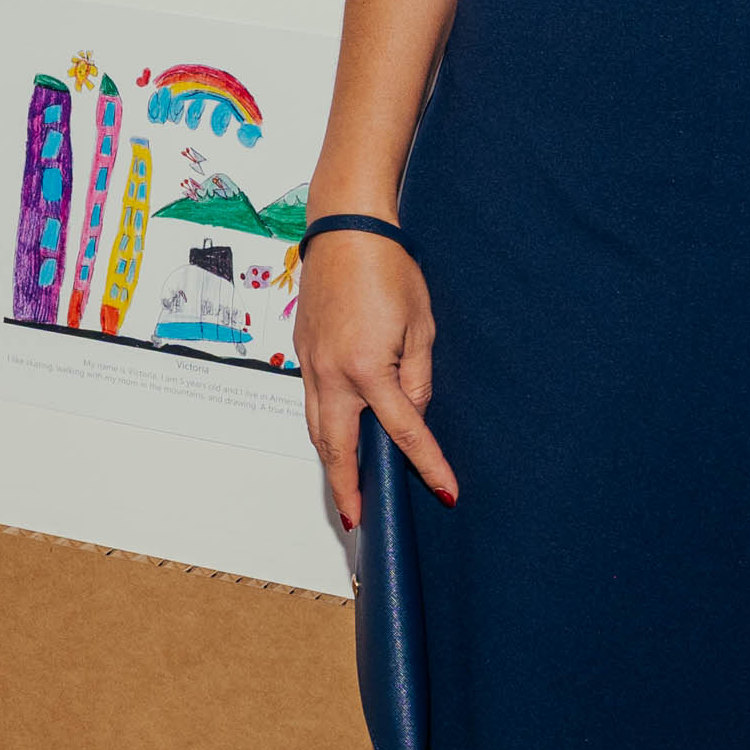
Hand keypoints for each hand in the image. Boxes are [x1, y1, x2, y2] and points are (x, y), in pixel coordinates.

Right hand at [295, 225, 453, 532]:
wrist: (346, 230)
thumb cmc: (387, 268)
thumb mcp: (421, 325)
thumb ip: (417, 377)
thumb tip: (410, 411)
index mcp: (367, 368)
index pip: (403, 432)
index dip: (428, 465)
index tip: (445, 491)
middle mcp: (331, 373)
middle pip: (335, 447)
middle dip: (345, 487)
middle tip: (356, 520)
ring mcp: (311, 363)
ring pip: (315, 427)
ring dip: (330, 462)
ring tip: (343, 491)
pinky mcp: (304, 351)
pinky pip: (311, 401)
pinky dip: (322, 427)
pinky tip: (335, 437)